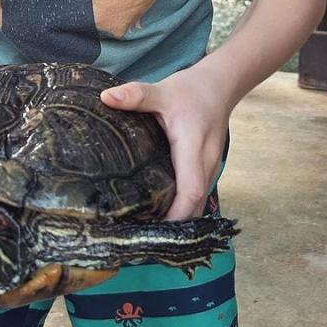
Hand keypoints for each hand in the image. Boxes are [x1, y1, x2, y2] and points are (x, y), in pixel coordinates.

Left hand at [100, 67, 230, 220]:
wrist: (220, 86)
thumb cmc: (191, 91)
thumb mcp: (163, 91)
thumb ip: (137, 95)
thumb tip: (106, 97)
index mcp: (193, 149)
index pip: (189, 192)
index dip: (173, 216)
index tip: (148, 230)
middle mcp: (205, 165)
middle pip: (194, 208)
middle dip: (171, 228)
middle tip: (136, 240)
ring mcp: (209, 171)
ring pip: (197, 207)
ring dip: (177, 222)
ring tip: (143, 233)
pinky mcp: (205, 172)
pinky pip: (196, 199)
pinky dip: (181, 211)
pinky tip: (158, 216)